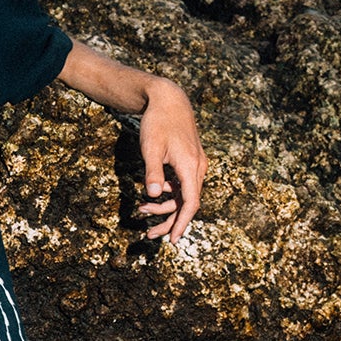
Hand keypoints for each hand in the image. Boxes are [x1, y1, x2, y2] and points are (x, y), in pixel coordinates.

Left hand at [135, 73, 207, 242]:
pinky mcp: (191, 162)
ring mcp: (196, 165)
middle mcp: (198, 168)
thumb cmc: (158, 122)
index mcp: (190, 167)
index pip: (190, 203)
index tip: (172, 240)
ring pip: (184, 195)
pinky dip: (169, 193)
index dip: (181, 224)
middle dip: (169, 221)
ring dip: (165, 207)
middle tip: (149, 235)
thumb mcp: (151, 148)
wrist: (169, 100)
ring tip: (142, 211)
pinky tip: (152, 192)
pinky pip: (183, 185)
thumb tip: (151, 195)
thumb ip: (153, 173)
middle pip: (187, 204)